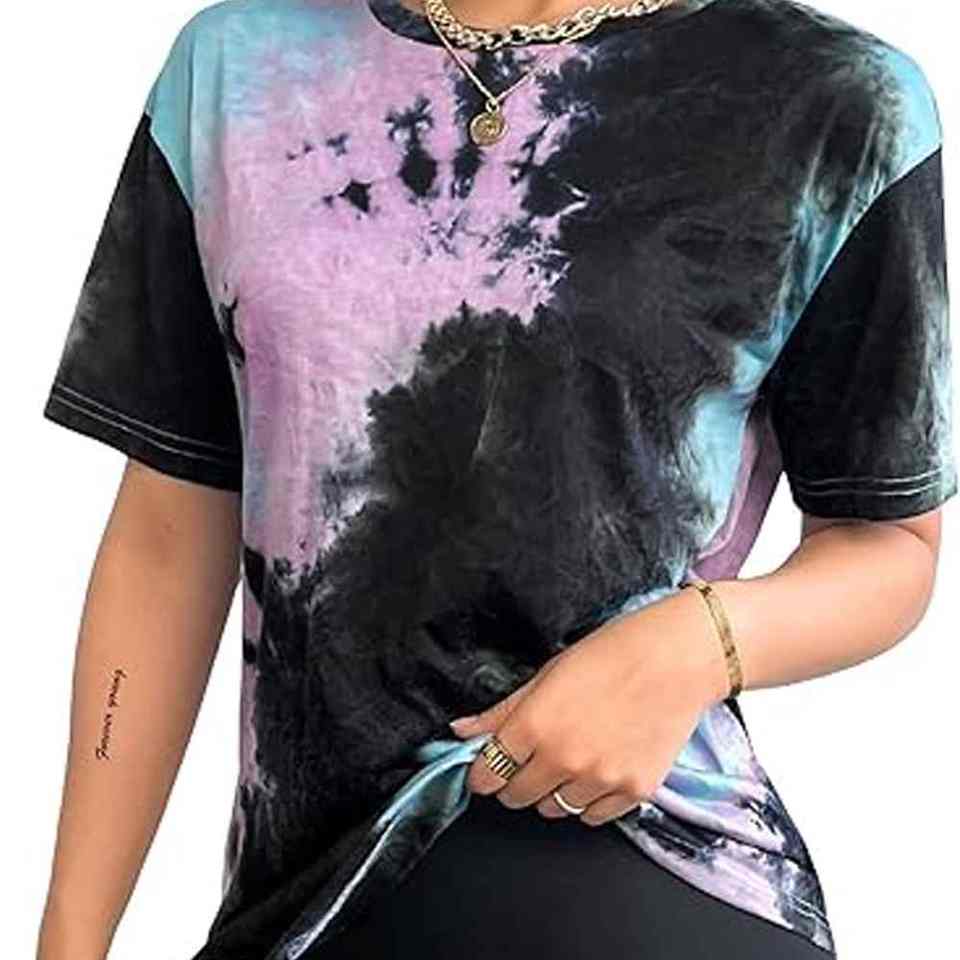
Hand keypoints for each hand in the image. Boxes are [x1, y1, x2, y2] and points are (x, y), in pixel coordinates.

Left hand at [448, 587, 728, 825]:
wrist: (677, 658)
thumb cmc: (613, 653)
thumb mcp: (548, 673)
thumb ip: (502, 710)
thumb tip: (461, 730)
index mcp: (534, 725)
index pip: (487, 775)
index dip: (483, 772)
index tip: (488, 767)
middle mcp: (563, 759)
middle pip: (516, 797)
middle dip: (515, 780)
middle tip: (532, 757)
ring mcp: (600, 779)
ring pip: (554, 810)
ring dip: (553, 791)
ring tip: (572, 756)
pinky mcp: (633, 792)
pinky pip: (593, 816)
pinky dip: (589, 800)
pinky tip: (598, 768)